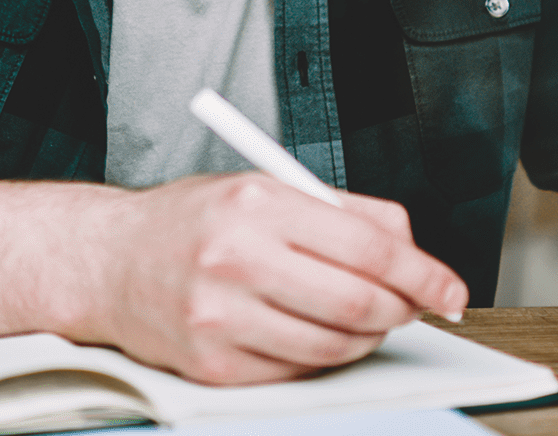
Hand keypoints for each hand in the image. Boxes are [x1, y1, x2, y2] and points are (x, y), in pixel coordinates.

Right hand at [85, 174, 466, 383]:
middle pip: (357, 302)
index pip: (369, 245)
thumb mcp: (265, 188)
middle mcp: (236, 258)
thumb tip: (412, 249)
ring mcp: (220, 317)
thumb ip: (343, 211)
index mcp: (258, 204)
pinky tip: (317, 334)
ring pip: (333, 345)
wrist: (107, 262)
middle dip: (403, 311)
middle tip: (415, 308)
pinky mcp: (212, 363)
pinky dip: (323, 357)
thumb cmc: (194, 221)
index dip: (423, 273)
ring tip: (364, 319)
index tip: (450, 289)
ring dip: (367, 338)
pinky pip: (297, 371)